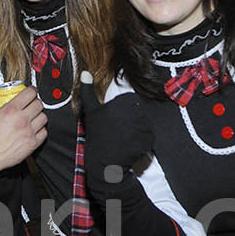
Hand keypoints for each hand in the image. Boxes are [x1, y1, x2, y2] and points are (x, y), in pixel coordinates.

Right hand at [0, 86, 47, 176]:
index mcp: (11, 110)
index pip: (29, 94)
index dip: (32, 90)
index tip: (31, 91)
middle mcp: (22, 120)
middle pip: (39, 104)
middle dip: (36, 101)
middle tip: (31, 103)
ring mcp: (29, 133)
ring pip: (43, 117)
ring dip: (39, 115)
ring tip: (33, 116)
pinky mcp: (32, 144)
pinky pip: (44, 132)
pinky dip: (40, 129)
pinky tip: (34, 128)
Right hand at [80, 72, 154, 200]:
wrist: (103, 164)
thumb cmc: (97, 135)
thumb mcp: (91, 111)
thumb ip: (88, 90)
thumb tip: (85, 72)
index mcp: (123, 101)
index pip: (131, 101)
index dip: (123, 112)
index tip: (113, 121)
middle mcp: (134, 112)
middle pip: (140, 113)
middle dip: (132, 122)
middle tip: (118, 132)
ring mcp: (142, 126)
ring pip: (145, 125)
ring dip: (137, 132)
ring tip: (123, 140)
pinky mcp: (148, 139)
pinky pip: (149, 138)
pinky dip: (142, 143)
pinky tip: (130, 147)